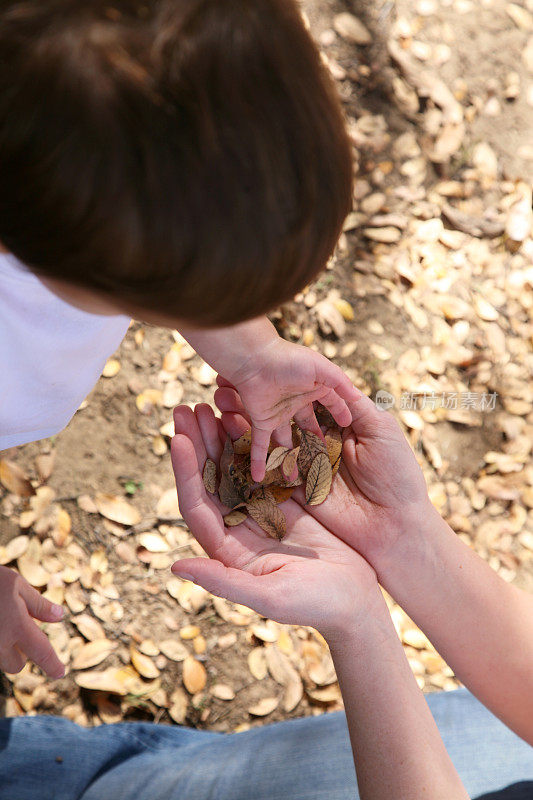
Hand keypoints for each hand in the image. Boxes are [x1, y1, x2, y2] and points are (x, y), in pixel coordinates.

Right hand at [0, 566, 64, 677]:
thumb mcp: (17, 584)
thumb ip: (39, 604)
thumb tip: (60, 617)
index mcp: (17, 626)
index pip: (41, 652)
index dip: (53, 665)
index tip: (60, 673)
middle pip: (16, 665)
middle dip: (21, 653)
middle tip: (18, 629)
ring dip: (4, 650)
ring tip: (1, 622)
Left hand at [171, 404, 381, 641]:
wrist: (356, 602)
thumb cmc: (316, 605)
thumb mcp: (271, 598)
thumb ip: (224, 582)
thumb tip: (175, 567)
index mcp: (227, 549)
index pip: (197, 505)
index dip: (186, 473)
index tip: (178, 439)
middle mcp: (237, 528)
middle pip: (208, 479)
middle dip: (196, 444)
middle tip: (183, 409)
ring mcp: (260, 512)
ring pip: (232, 467)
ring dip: (219, 437)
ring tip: (207, 405)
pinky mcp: (284, 502)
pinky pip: (262, 466)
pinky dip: (252, 441)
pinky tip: (246, 416)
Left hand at [215, 336, 359, 481]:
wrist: (255, 359)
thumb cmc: (289, 360)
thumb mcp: (321, 369)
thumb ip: (340, 383)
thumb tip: (358, 396)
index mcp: (312, 388)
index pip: (331, 403)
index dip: (339, 413)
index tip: (348, 424)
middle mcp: (296, 402)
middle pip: (308, 427)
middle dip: (314, 442)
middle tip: (322, 461)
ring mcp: (278, 413)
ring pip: (286, 441)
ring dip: (288, 459)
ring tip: (293, 480)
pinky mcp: (261, 421)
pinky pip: (261, 445)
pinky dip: (258, 461)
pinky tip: (258, 477)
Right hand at [218, 389, 432, 573]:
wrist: (395, 525)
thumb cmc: (397, 473)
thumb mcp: (381, 430)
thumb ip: (356, 404)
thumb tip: (331, 378)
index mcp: (340, 424)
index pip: (306, 399)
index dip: (284, 385)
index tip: (256, 370)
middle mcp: (320, 442)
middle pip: (284, 417)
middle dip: (256, 403)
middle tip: (225, 387)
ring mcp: (308, 465)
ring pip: (274, 441)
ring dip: (247, 428)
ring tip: (219, 413)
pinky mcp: (300, 489)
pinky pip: (273, 473)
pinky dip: (253, 464)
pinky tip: (228, 448)